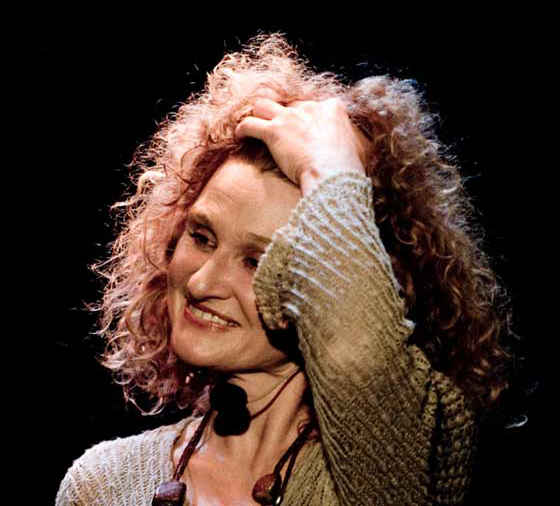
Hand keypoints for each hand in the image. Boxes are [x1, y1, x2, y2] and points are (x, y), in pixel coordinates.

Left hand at [235, 94, 369, 194]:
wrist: (333, 175)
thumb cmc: (346, 170)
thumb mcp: (353, 150)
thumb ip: (343, 144)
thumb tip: (345, 156)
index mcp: (333, 109)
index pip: (312, 106)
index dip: (305, 119)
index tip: (303, 132)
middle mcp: (310, 108)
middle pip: (288, 105)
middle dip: (283, 117)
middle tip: (279, 133)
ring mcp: (290, 118)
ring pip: (264, 105)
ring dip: (259, 115)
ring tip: (255, 127)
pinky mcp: (274, 131)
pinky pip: (250, 123)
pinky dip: (243, 129)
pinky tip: (240, 136)